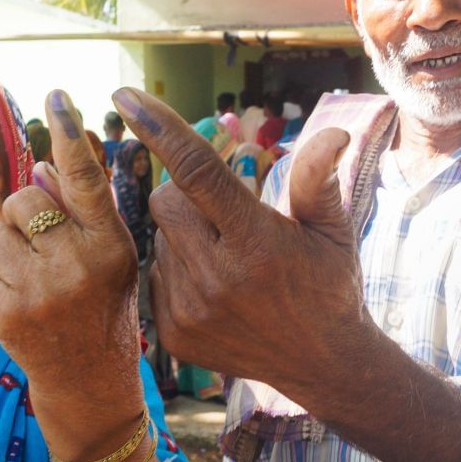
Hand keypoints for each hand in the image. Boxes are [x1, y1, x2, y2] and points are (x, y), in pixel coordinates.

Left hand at [0, 90, 142, 409]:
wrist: (89, 382)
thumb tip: (41, 165)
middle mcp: (78, 266)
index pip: (88, 179)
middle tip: (44, 243)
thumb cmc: (101, 306)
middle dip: (26, 211)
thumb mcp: (109, 256)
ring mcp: (39, 292)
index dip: (70, 133)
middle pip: (26, 197)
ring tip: (29, 269)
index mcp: (111, 245)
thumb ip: (81, 209)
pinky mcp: (5, 313)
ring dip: (5, 239)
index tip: (57, 95)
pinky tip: (11, 285)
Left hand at [113, 87, 366, 393]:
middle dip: (184, 193)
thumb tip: (333, 133)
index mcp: (257, 242)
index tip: (126, 96)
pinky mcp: (174, 334)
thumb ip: (317, 181)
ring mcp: (191, 309)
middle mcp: (218, 277)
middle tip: (220, 209)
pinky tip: (212, 285)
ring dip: (183, 234)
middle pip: (164, 201)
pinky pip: (155, 276)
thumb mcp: (333, 231)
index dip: (160, 128)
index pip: (197, 171)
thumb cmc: (330, 286)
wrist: (322, 365)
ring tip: (225, 257)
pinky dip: (176, 269)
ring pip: (159, 239)